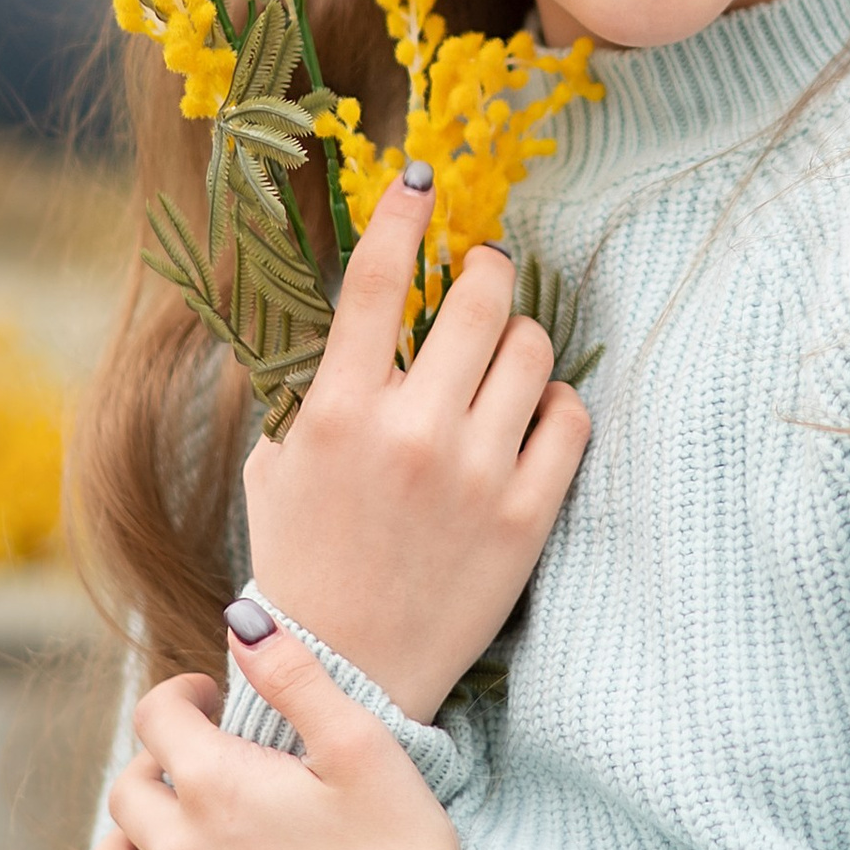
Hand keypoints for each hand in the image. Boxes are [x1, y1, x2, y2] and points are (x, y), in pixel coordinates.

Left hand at [82, 648, 462, 849]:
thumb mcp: (361, 746)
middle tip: (207, 765)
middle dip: (159, 764)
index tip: (212, 701)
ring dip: (128, 842)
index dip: (182, 696)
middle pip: (127, 791)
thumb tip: (242, 620)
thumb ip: (295, 677)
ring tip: (173, 834)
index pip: (157, 718)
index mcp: (218, 786)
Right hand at [239, 166, 588, 718]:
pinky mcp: (528, 516)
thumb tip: (346, 305)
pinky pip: (570, 416)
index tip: (424, 178)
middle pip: (478, 299)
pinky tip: (529, 416)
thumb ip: (309, 383)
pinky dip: (554, 403)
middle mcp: (412, 434)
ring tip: (497, 361)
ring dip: (517, 339)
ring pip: (532, 349)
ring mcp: (477, 475)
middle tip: (478, 276)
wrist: (344, 671)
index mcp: (338, 412)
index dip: (402, 215)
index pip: (373, 282)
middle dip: (483, 272)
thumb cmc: (303, 557)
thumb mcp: (278, 461)